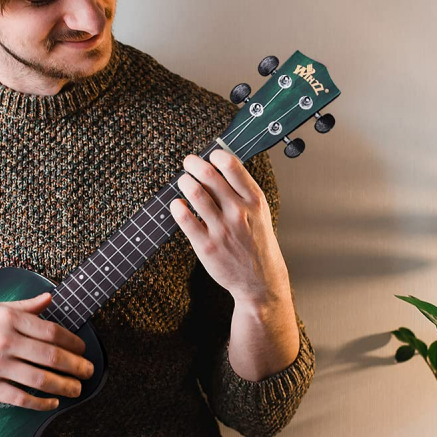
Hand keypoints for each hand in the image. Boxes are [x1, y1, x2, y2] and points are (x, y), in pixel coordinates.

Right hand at [0, 293, 93, 410]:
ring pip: (39, 379)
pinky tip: (52, 402)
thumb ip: (23, 306)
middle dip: (76, 366)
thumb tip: (49, 298)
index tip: (82, 349)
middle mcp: (3, 341)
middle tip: (89, 371)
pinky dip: (40, 402)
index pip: (51, 331)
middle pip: (51, 356)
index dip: (72, 342)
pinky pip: (19, 398)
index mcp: (7, 318)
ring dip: (64, 385)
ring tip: (77, 388)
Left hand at [169, 149, 290, 306]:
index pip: (232, 166)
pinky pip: (186, 220)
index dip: (215, 155)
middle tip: (188, 163)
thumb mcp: (259, 213)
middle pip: (210, 176)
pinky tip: (176, 204)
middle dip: (194, 164)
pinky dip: (177, 207)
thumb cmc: (256, 243)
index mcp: (254, 200)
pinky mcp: (207, 245)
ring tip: (183, 181)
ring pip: (196, 194)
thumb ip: (242, 191)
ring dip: (184, 181)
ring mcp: (222, 229)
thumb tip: (220, 167)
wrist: (260, 280)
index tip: (209, 156)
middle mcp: (238, 212)